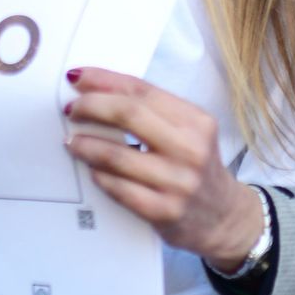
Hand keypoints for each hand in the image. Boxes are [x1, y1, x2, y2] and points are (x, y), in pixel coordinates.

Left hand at [63, 68, 264, 270]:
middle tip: (72, 109)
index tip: (79, 77)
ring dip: (86, 145)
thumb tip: (100, 93)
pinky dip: (99, 176)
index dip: (105, 81)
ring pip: (117, 155)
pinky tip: (92, 170)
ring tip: (73, 141)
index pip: (143, 91)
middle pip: (128, 115)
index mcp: (197, 122)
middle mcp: (191, 149)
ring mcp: (178, 182)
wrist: (223, 217)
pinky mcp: (164, 211)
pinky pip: (118, 188)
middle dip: (91, 107)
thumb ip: (153, 114)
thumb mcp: (189, 133)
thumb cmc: (196, 168)